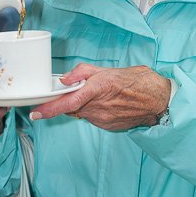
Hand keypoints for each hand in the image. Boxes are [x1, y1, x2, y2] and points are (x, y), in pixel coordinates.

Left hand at [29, 64, 170, 130]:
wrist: (158, 100)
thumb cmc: (136, 82)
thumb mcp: (108, 69)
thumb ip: (82, 72)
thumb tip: (64, 79)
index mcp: (98, 89)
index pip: (67, 102)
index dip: (49, 108)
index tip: (36, 112)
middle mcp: (98, 107)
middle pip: (71, 108)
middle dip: (69, 101)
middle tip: (79, 91)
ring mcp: (103, 120)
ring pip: (81, 113)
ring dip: (83, 105)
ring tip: (100, 95)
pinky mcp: (108, 127)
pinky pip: (92, 119)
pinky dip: (94, 111)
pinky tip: (107, 104)